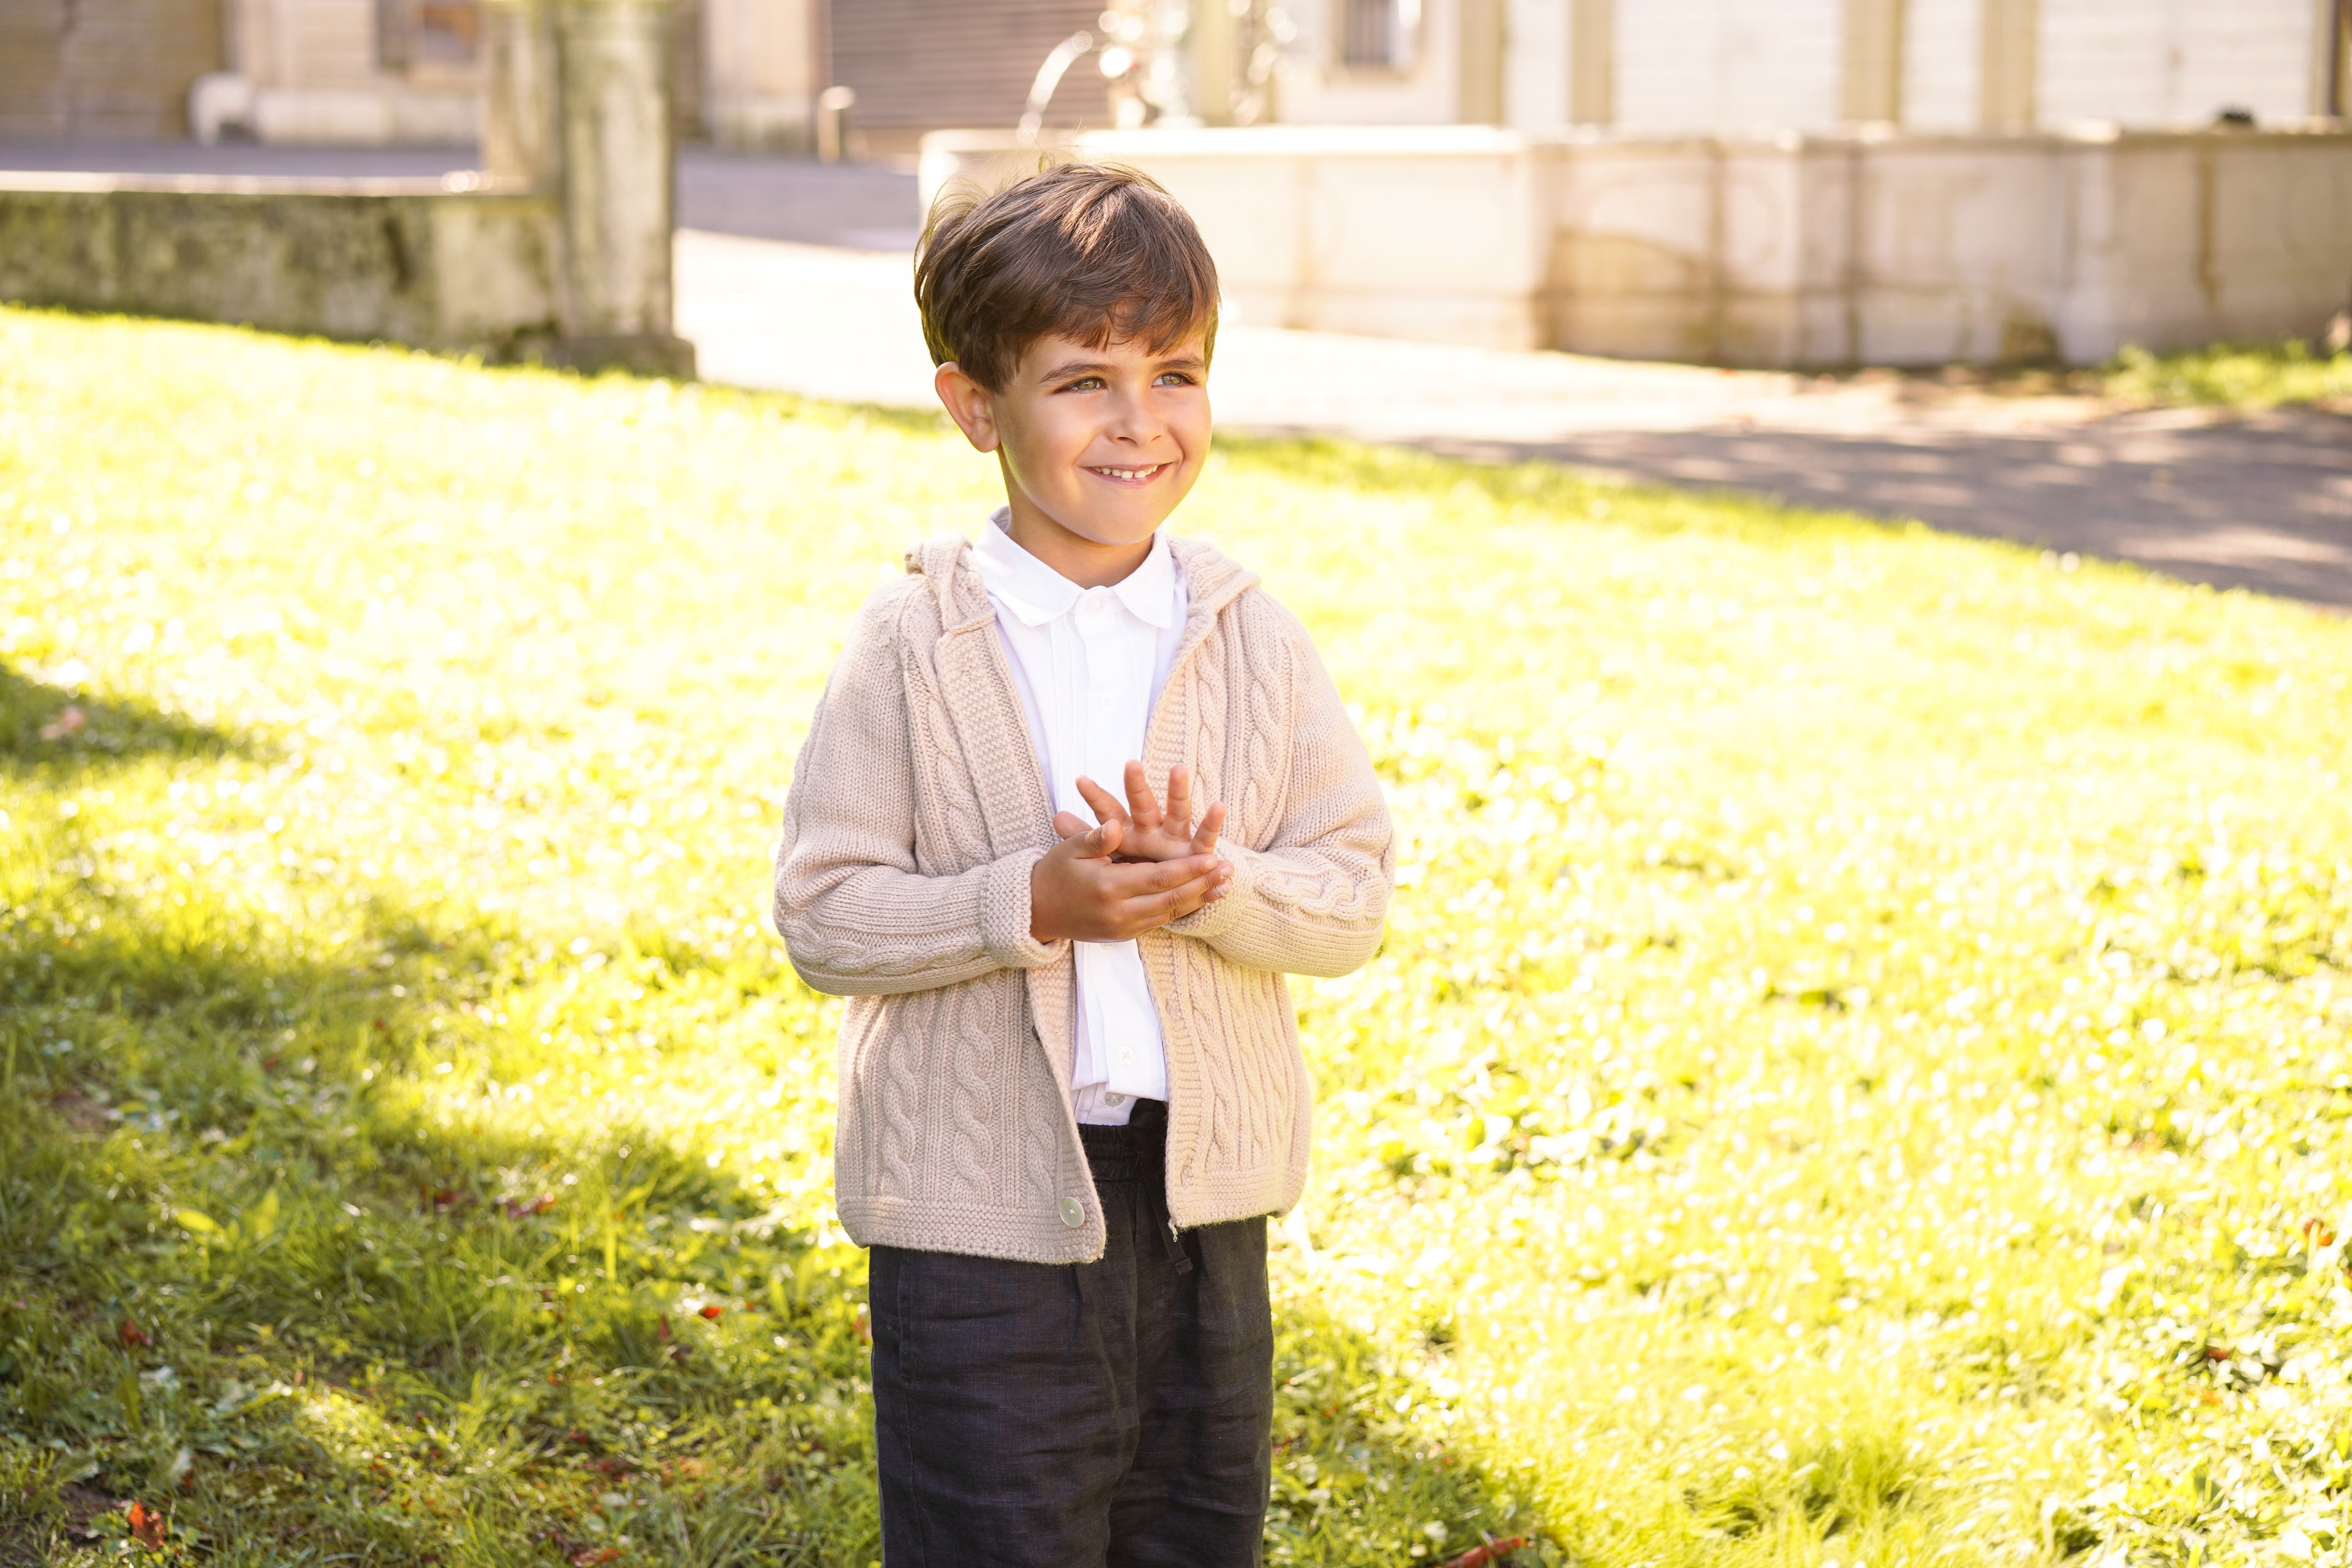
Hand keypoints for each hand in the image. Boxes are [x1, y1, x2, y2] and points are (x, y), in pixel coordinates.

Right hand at [1030, 809, 1230, 942]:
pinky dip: (1184, 910)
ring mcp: (1123, 928)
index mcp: (1107, 888)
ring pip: (1170, 914)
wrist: (1037, 910)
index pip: (1158, 879)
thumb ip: (1095, 837)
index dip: (1188, 869)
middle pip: (1171, 900)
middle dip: (1202, 885)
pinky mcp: (1125, 935)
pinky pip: (1161, 921)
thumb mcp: (1071, 849)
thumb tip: (1113, 824)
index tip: (1213, 858)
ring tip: (1224, 884)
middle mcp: (1119, 913)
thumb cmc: (1056, 871)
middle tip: (1229, 870)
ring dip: (1199, 898)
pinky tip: (1201, 897)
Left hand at [1055, 763, 1225, 864]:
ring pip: (1176, 811)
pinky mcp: (1195, 850)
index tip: (1079, 780)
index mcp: (1128, 831)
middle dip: (1136, 786)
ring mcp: (1174, 837)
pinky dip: (1211, 822)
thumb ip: (1087, 837)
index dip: (1095, 797)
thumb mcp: (1110, 853)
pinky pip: (1204, 836)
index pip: (1109, 811)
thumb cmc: (1137, 867)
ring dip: (1177, 791)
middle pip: (1142, 805)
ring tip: (1178, 769)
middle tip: (1130, 764)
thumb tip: (1056, 817)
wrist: (1170, 887)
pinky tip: (1218, 806)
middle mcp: (1151, 829)